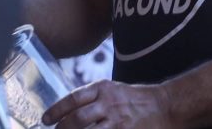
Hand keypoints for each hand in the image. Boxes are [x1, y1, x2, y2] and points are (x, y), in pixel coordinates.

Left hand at [42, 80, 173, 128]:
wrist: (164, 106)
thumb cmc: (136, 99)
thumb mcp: (113, 89)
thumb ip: (92, 98)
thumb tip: (68, 111)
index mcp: (103, 89)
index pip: (73, 99)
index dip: (57, 110)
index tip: (46, 120)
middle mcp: (108, 104)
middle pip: (77, 119)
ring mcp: (117, 121)